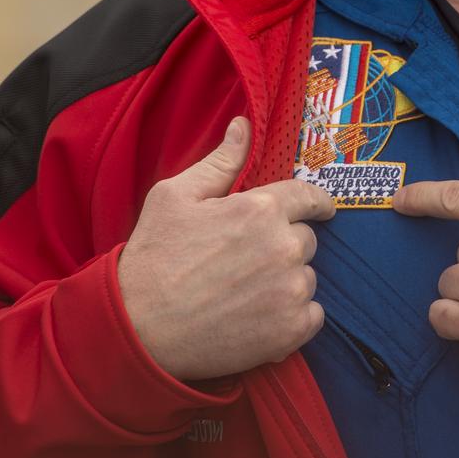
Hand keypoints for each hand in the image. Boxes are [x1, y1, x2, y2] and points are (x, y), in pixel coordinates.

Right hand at [117, 117, 335, 380]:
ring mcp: (290, 290)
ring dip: (288, 282)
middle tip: (249, 261)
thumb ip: (220, 161)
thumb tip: (243, 126)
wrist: (137, 329)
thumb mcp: (175, 197)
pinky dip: (294, 317)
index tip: (321, 210)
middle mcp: (284, 247)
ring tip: (247, 292)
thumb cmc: (153, 258)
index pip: (309, 197)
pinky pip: (313, 315)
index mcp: (261, 209)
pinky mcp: (291, 330)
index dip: (316, 203)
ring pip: (308, 277)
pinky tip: (262, 318)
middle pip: (306, 240)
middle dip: (285, 245)